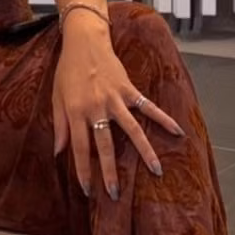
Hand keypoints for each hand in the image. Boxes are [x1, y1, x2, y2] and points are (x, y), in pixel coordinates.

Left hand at [51, 20, 183, 196]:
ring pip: (132, 130)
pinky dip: (163, 119)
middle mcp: (96, 107)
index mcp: (76, 111)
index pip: (80, 148)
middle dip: (110, 171)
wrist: (84, 41)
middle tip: (116, 194)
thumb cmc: (68, 71)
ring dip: (145, 151)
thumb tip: (59, 153)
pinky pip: (147, 107)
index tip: (87, 190)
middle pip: (105, 145)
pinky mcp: (128, 89)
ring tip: (157, 171)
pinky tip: (177, 131)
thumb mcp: (57, 97)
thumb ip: (60, 126)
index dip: (83, 170)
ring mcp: (115, 99)